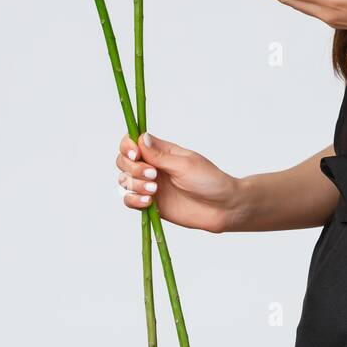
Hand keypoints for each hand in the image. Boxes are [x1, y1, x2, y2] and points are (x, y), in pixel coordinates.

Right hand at [115, 131, 242, 232]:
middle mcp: (153, 167)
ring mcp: (150, 186)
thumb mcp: (185, 165)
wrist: (222, 207)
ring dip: (135, 184)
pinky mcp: (151, 204)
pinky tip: (148, 202)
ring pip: (125, 181)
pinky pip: (129, 200)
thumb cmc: (209, 181)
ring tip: (155, 191)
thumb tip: (141, 138)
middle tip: (153, 175)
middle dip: (133, 168)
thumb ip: (160, 156)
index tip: (134, 154)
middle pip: (124, 161)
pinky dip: (133, 199)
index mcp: (162, 152)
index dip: (128, 146)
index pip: (134, 142)